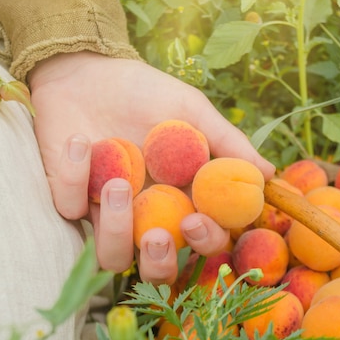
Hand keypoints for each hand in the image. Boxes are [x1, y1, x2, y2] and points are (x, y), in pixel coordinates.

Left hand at [28, 51, 274, 283]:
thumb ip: (226, 143)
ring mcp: (107, 212)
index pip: (202, 238)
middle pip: (156, 269)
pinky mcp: (70, 199)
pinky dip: (72, 177)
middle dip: (159, 263)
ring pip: (111, 258)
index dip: (205, 241)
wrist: (88, 70)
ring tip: (118, 183)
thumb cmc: (145, 92)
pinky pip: (70, 209)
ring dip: (115, 228)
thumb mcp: (190, 110)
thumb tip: (269, 173)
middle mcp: (147, 214)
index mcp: (181, 197)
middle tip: (157, 236)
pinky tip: (80, 141)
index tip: (196, 220)